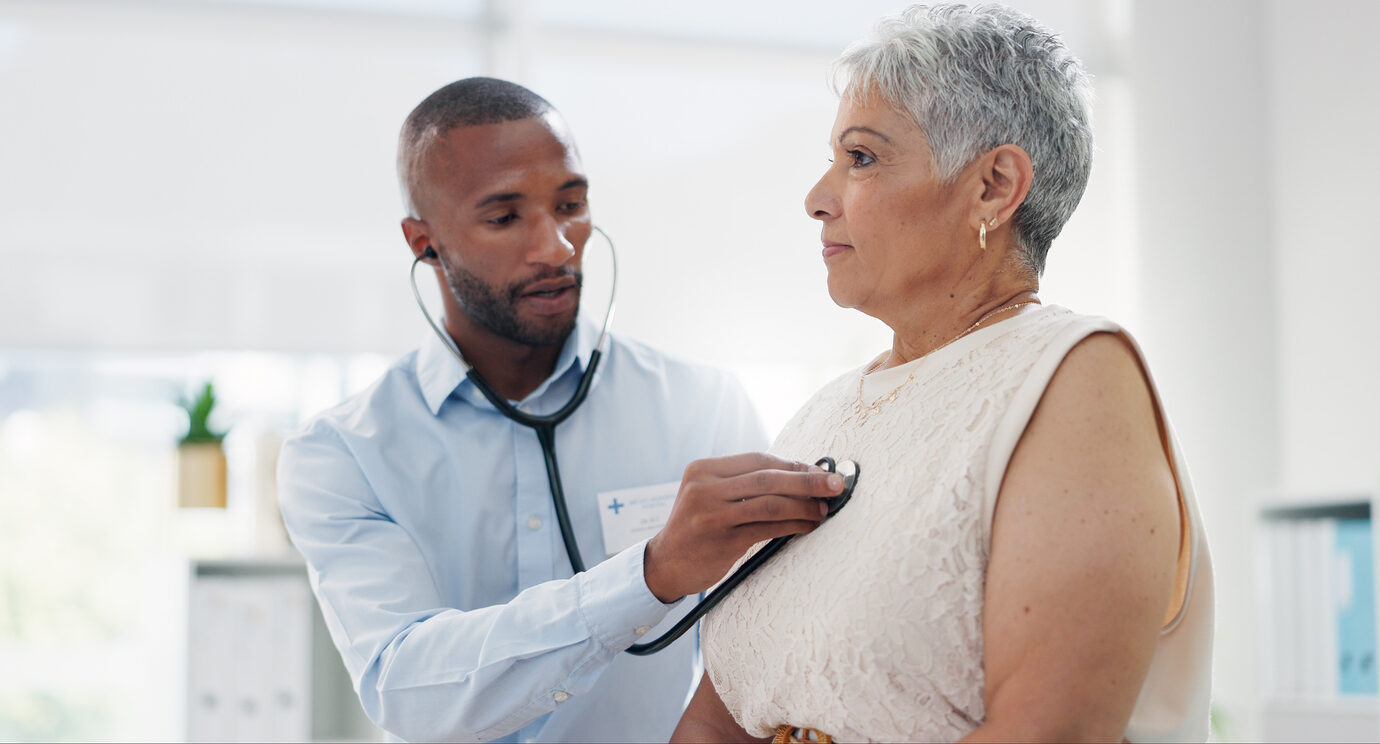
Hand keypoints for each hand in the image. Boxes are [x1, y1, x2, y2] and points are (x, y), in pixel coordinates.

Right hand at [643, 453, 844, 602]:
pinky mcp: (722, 541)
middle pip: (767, 477)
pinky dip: (794, 525)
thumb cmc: (698, 528)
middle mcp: (704, 488)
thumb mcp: (709, 495)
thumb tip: (801, 474)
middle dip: (808, 481)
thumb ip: (743, 483)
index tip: (821, 472)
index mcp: (703, 469)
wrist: (664, 564)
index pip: (758, 459)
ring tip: (825, 509)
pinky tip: (809, 525)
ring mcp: (712, 514)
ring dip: (805, 505)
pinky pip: (768, 528)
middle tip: (838, 484)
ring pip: (770, 503)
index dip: (793, 465)